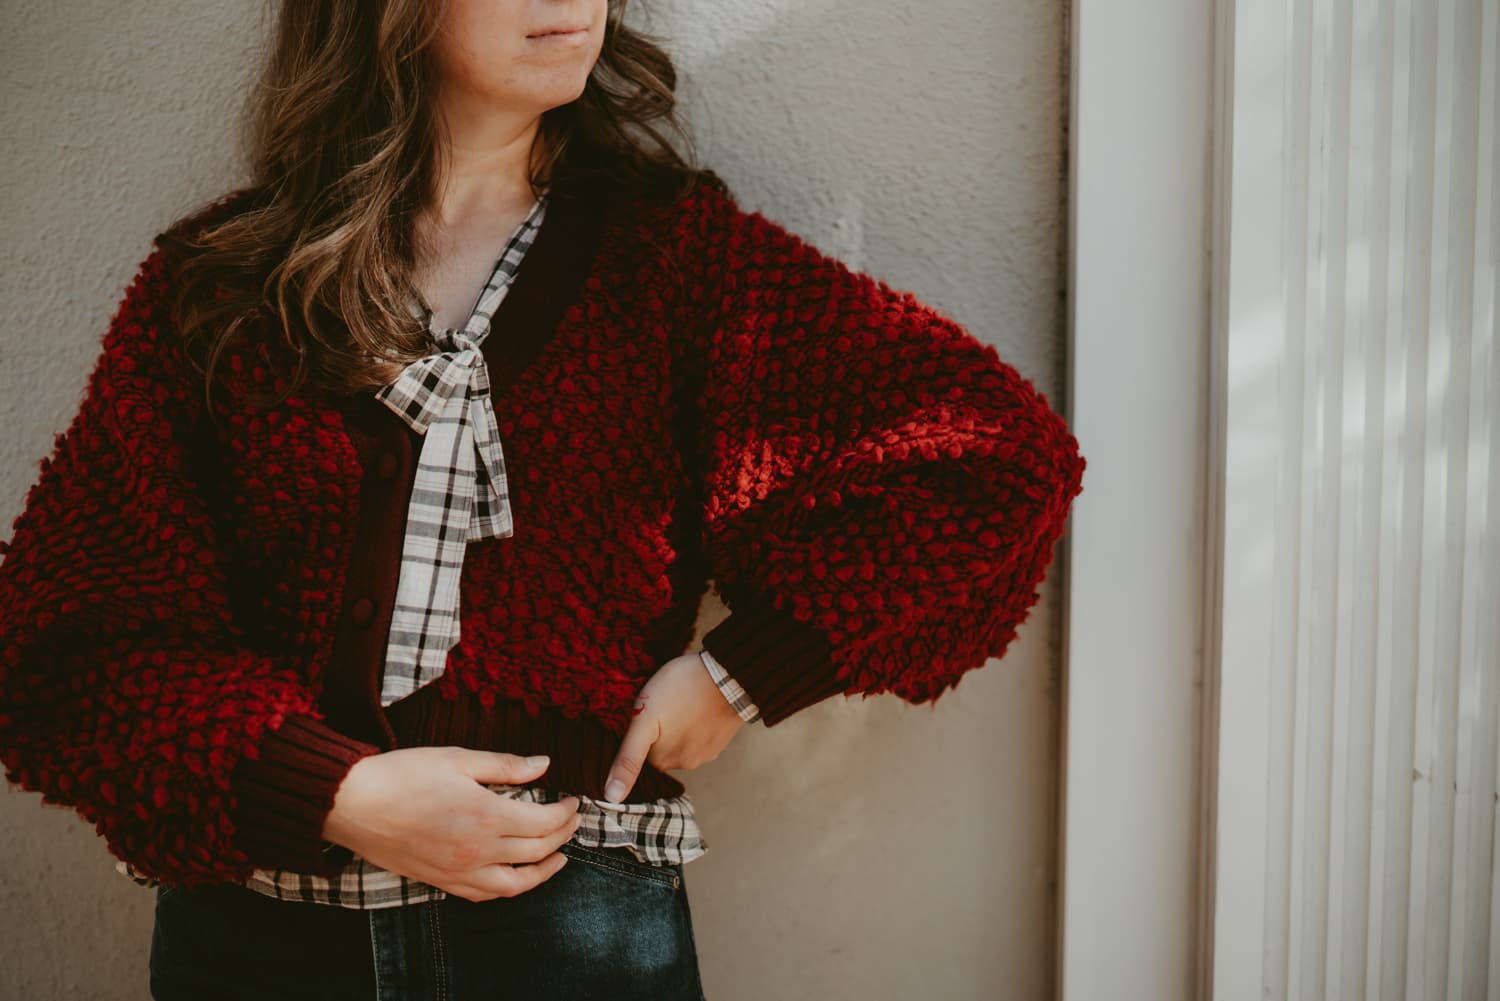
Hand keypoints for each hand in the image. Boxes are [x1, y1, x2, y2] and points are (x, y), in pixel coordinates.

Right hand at [321, 747, 581, 901]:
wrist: (353, 805)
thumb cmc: (403, 775)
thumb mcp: (458, 758)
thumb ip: (505, 765)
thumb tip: (544, 763)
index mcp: (486, 816)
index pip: (544, 823)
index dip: (565, 812)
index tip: (574, 800)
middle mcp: (478, 851)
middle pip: (537, 852)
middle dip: (563, 836)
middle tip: (572, 821)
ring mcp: (459, 872)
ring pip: (516, 884)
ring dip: (544, 871)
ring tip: (559, 857)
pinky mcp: (441, 882)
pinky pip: (485, 895)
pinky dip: (509, 887)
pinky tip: (516, 876)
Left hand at [603, 653, 747, 802]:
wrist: (728, 675)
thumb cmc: (680, 690)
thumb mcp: (643, 721)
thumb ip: (627, 759)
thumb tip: (612, 798)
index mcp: (663, 761)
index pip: (639, 756)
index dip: (636, 735)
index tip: (640, 717)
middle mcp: (686, 763)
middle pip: (661, 750)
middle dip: (657, 733)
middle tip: (658, 705)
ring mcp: (707, 752)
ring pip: (681, 742)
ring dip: (677, 727)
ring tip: (678, 702)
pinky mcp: (720, 738)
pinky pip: (700, 735)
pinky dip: (695, 723)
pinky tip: (694, 704)